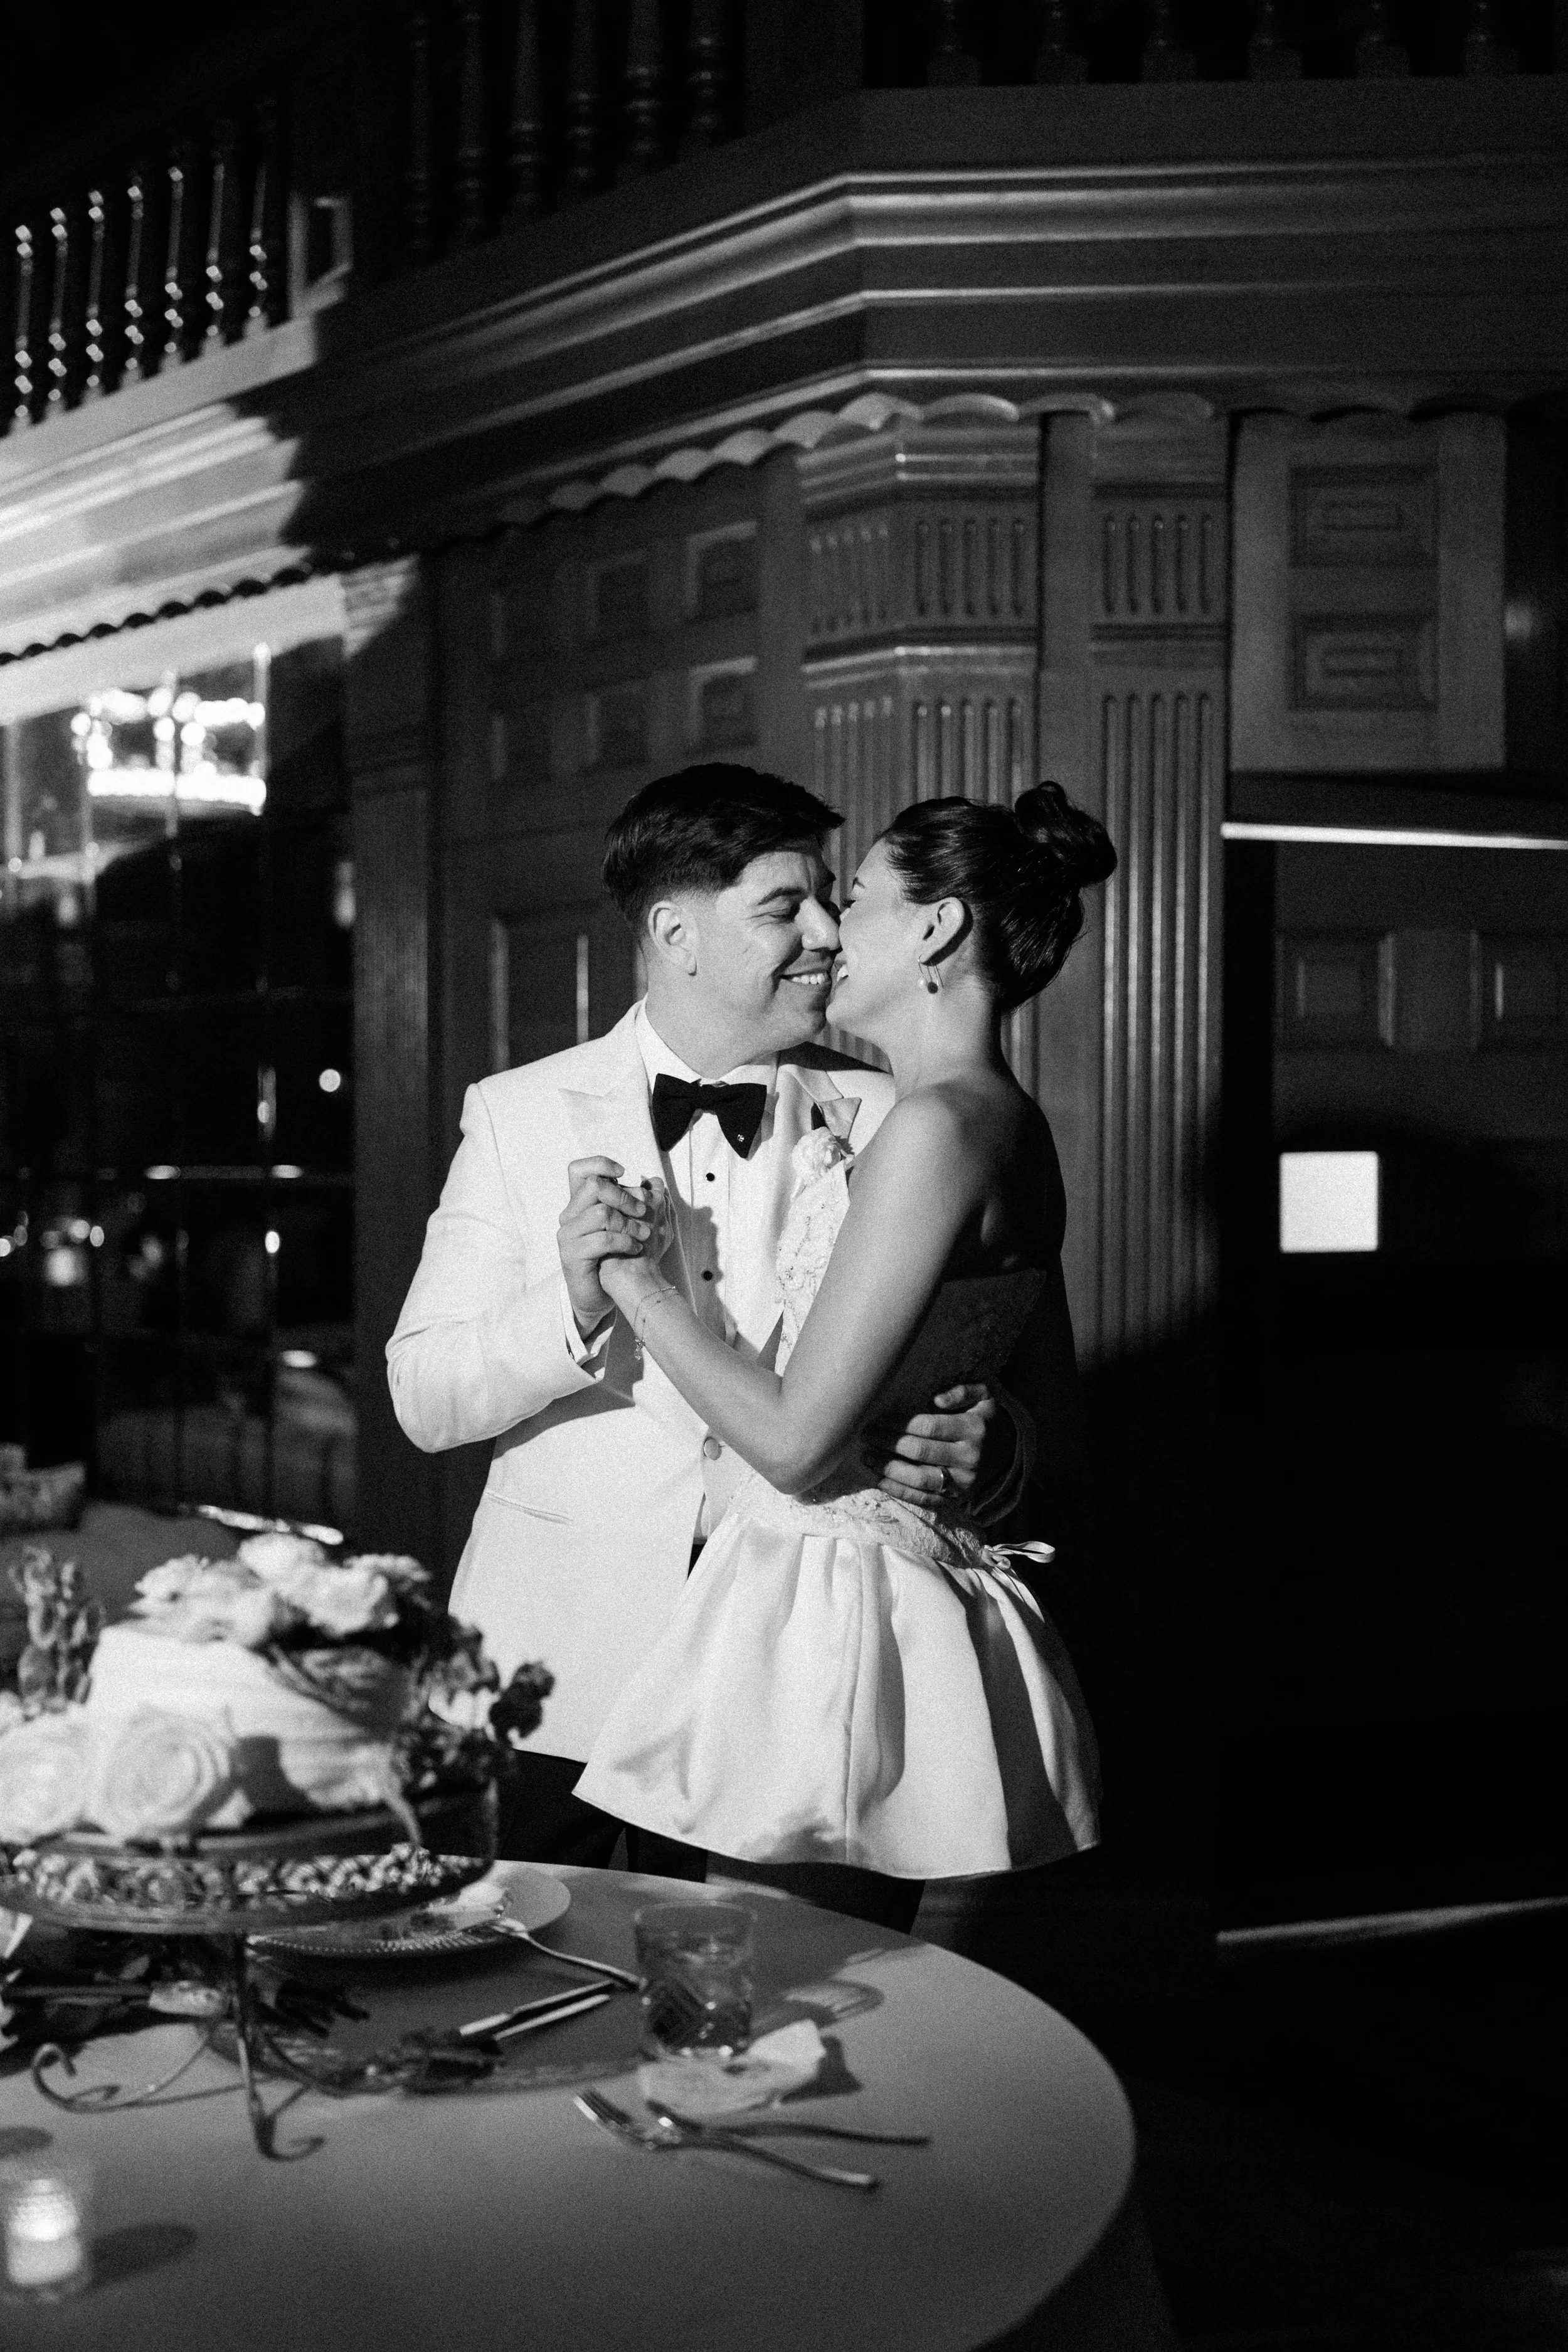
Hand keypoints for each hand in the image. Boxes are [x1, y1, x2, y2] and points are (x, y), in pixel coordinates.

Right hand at [558, 1158, 661, 1332]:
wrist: (606, 1294)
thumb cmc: (619, 1257)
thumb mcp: (629, 1225)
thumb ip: (636, 1202)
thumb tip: (651, 1181)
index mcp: (580, 1205)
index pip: (578, 1170)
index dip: (600, 1163)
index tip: (623, 1173)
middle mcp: (569, 1216)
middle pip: (595, 1186)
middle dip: (625, 1196)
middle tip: (644, 1211)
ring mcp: (568, 1235)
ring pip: (601, 1213)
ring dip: (630, 1224)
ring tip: (643, 1236)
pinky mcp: (573, 1255)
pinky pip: (603, 1239)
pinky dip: (625, 1242)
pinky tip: (635, 1249)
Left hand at [864, 1385, 995, 1504]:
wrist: (1011, 1453)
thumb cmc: (988, 1418)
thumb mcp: (985, 1395)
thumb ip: (962, 1390)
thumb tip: (936, 1399)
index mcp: (973, 1429)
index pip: (928, 1427)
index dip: (899, 1423)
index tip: (878, 1417)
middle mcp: (968, 1458)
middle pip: (919, 1452)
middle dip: (888, 1443)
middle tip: (865, 1434)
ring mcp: (963, 1482)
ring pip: (919, 1479)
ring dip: (889, 1469)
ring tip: (867, 1457)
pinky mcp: (957, 1498)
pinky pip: (925, 1499)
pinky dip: (900, 1492)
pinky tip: (880, 1480)